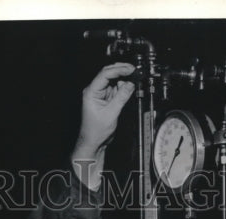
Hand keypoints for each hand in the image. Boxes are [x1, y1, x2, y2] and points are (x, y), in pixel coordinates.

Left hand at [72, 62, 136, 188]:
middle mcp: (95, 91)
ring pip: (113, 80)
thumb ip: (121, 97)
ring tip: (134, 78)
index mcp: (91, 92)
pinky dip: (123, 86)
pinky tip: (129, 86)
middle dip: (122, 70)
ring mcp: (101, 94)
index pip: (105, 74)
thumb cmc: (95, 131)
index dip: (119, 69)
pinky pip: (116, 88)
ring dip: (124, 78)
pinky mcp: (106, 99)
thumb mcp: (111, 113)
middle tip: (134, 70)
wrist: (93, 142)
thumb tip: (130, 84)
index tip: (130, 69)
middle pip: (109, 74)